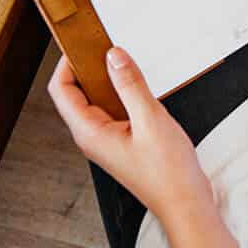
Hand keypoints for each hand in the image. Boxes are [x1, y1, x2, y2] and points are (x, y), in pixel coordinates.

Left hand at [48, 47, 214, 221]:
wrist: (186, 203)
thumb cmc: (168, 174)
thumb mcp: (151, 120)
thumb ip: (130, 85)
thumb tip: (114, 56)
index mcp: (90, 133)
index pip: (61, 90)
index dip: (67, 63)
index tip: (84, 43)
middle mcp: (93, 137)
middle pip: (75, 93)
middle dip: (87, 67)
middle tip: (105, 46)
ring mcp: (107, 141)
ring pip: (96, 101)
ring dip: (107, 80)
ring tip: (124, 61)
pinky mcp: (123, 142)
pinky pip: (113, 110)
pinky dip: (121, 93)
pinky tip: (139, 85)